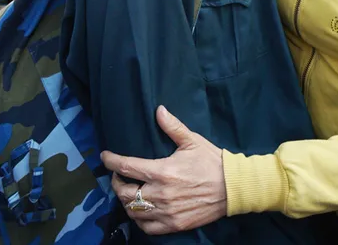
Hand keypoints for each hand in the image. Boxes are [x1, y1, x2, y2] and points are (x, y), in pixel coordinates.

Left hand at [103, 106, 227, 234]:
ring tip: (129, 192)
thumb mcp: (192, 141)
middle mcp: (160, 193)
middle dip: (116, 182)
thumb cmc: (211, 162)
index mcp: (162, 171)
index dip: (111, 161)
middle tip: (119, 175)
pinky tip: (141, 210)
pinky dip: (139, 219)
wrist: (232, 187)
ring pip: (132, 210)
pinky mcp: (173, 225)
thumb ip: (173, 127)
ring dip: (126, 201)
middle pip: (124, 192)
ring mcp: (165, 212)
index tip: (105, 157)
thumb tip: (159, 110)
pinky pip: (146, 227)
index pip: (127, 167)